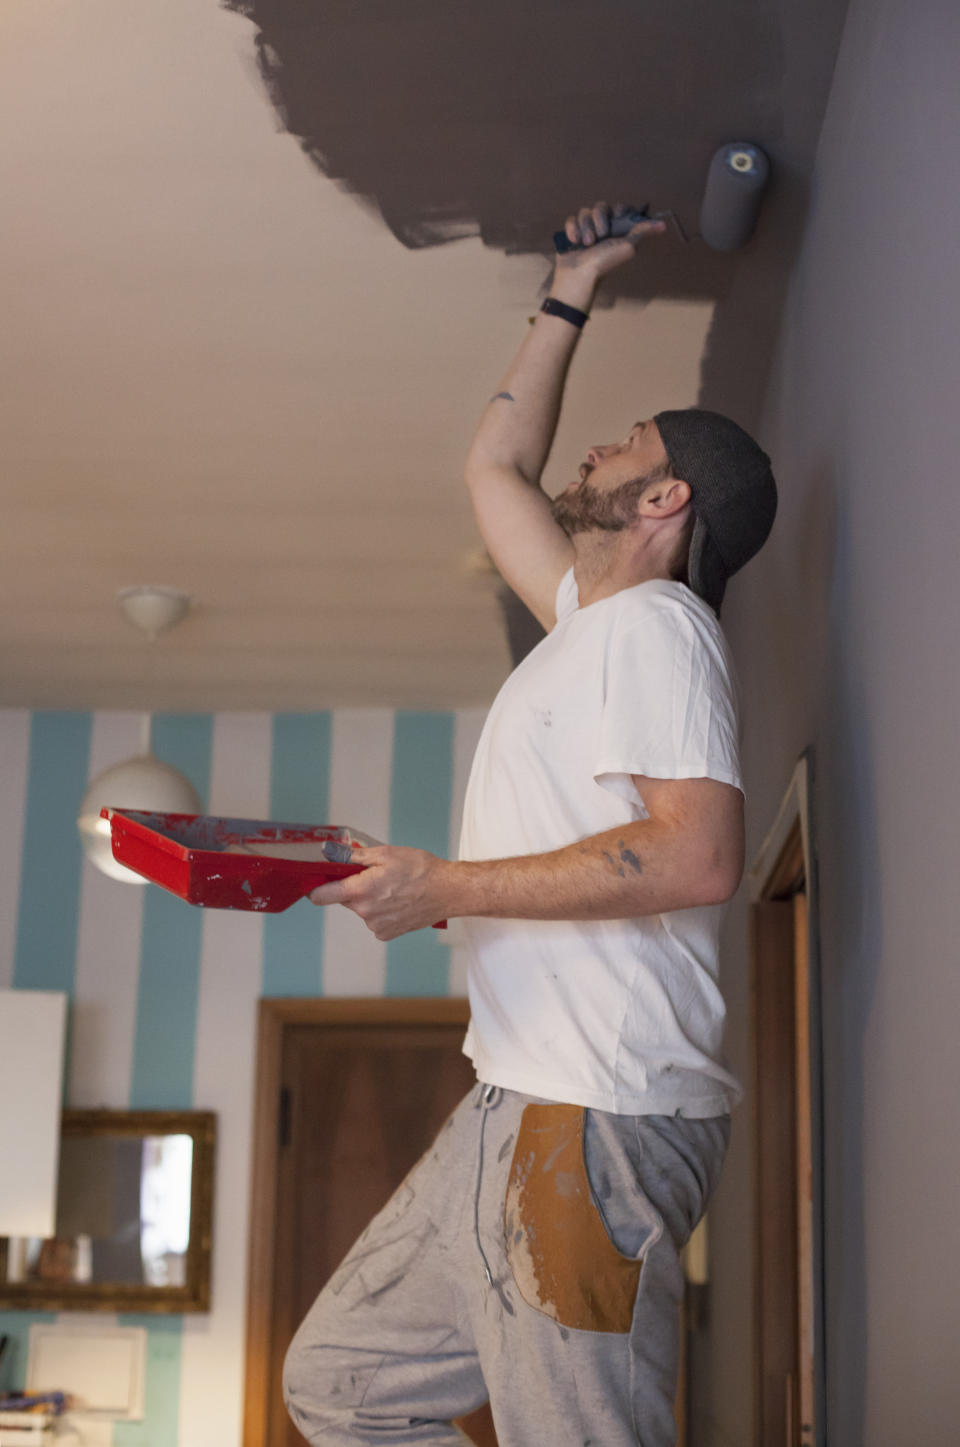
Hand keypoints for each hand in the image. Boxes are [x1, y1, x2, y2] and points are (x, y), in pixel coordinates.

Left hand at [309, 845, 452, 940]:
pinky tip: (398, 901)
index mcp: (361, 891)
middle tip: (374, 875)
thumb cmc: (421, 870)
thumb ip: (353, 856)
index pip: (322, 895)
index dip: (317, 887)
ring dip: (370, 899)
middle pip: (345, 899)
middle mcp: (365, 912)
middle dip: (354, 888)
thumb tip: (330, 854)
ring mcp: (376, 926)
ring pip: (361, 910)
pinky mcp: (387, 934)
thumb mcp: (386, 853)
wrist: (448, 891)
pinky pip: (374, 920)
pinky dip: (381, 911)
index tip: (319, 880)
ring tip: (393, 888)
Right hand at [555, 201, 666, 280]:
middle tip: (600, 236)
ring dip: (585, 227)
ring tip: (586, 244)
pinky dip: (573, 229)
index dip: (619, 209)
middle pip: (601, 206)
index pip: (621, 208)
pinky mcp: (573, 233)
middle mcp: (603, 228)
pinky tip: (575, 241)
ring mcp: (587, 230)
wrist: (580, 275)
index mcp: (619, 230)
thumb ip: (642, 232)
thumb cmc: (605, 263)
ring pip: (585, 212)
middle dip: (599, 219)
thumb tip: (663, 225)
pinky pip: (572, 219)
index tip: (618, 216)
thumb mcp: (628, 246)